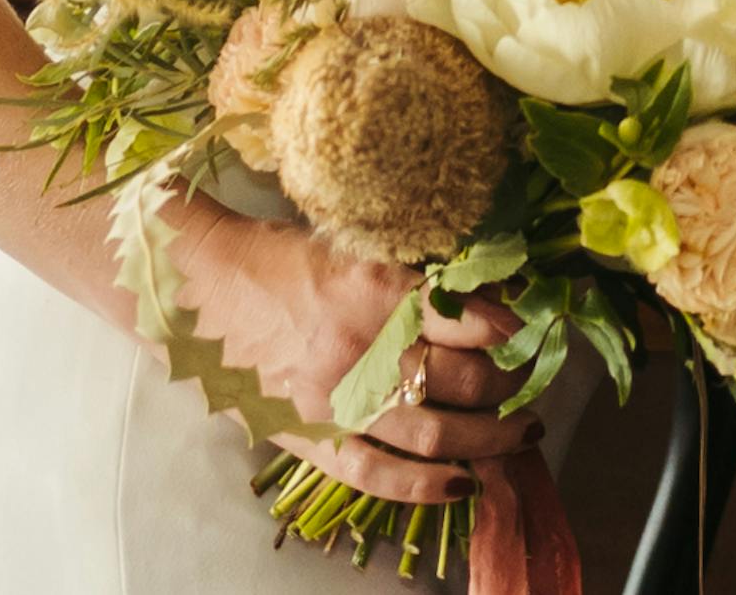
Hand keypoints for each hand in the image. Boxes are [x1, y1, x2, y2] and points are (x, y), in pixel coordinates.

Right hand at [159, 197, 513, 511]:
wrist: (203, 292)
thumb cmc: (282, 260)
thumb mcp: (354, 249)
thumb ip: (412, 280)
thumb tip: (480, 302)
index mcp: (376, 289)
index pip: (465, 317)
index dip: (508, 329)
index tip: (532, 333)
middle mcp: (362, 347)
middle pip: (460, 379)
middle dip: (508, 385)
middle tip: (529, 384)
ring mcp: (338, 400)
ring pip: (434, 431)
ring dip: (490, 439)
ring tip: (521, 435)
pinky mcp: (314, 437)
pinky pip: (380, 475)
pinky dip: (426, 486)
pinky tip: (465, 483)